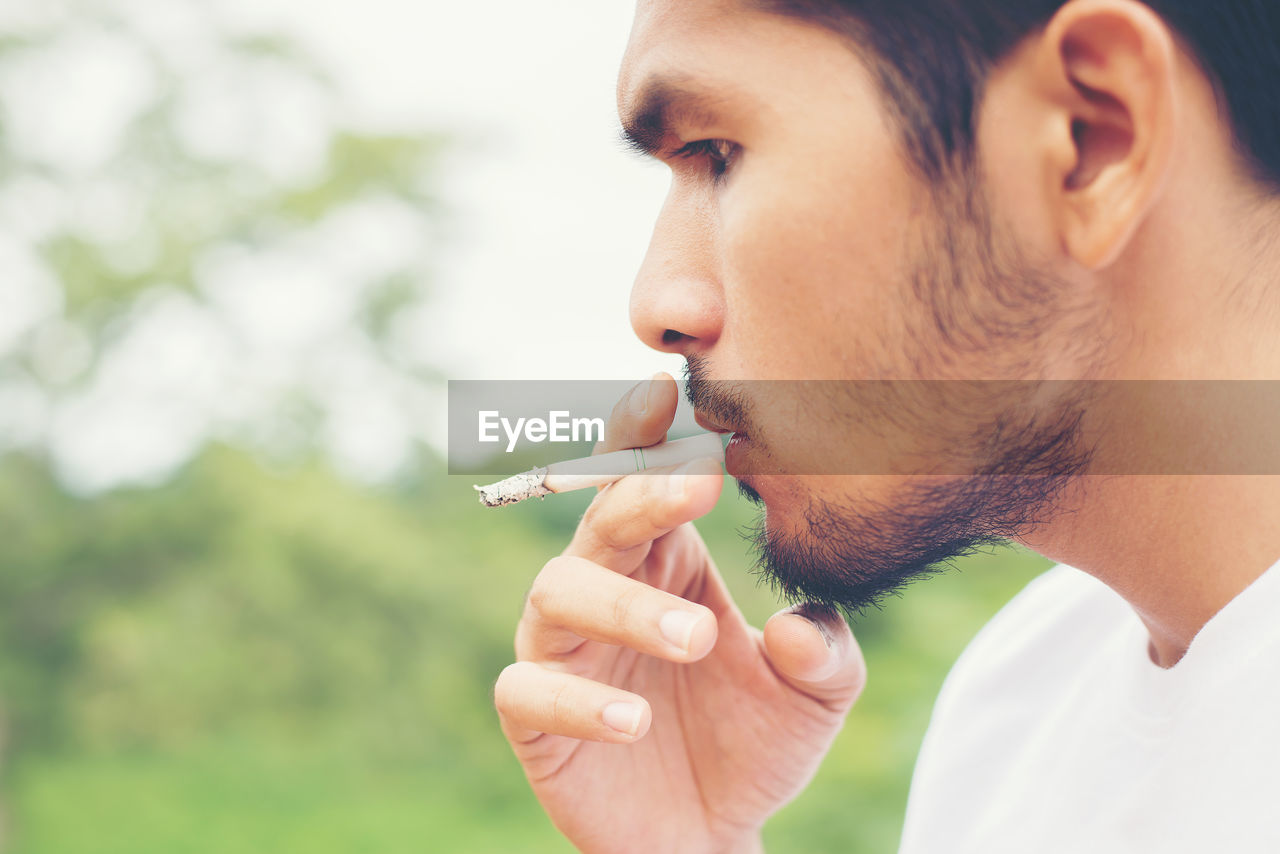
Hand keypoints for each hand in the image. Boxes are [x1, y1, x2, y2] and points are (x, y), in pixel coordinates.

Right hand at [494, 373, 865, 852]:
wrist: (711, 840)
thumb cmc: (755, 746)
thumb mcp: (815, 698)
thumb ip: (826, 653)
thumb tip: (801, 623)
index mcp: (666, 561)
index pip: (646, 483)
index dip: (649, 437)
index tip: (673, 391)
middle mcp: (605, 589)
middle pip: (601, 521)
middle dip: (641, 492)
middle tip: (699, 482)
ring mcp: (563, 651)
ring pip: (557, 592)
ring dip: (623, 604)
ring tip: (696, 637)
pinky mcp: (534, 718)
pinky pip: (529, 690)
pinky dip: (577, 701)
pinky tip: (635, 722)